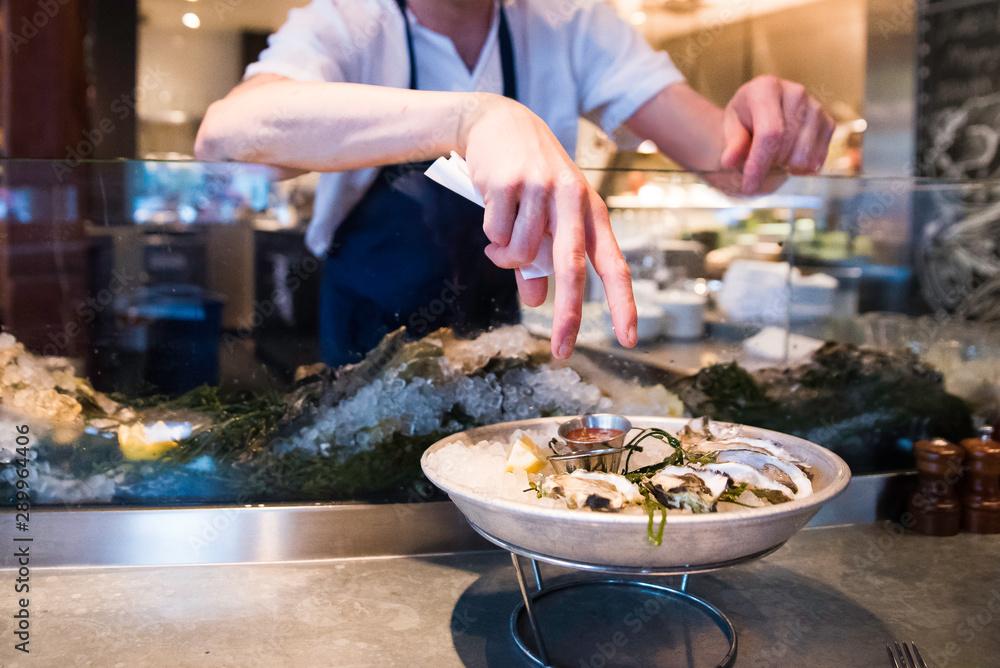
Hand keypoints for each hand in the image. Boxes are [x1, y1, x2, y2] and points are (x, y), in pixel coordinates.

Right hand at [460, 95, 636, 358]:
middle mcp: (573, 200)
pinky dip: (490, 235)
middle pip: (573, 267)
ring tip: (499, 242)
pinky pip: (496, 233)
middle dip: (570, 314)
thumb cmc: (527, 176)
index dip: (623, 303)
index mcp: (592, 210)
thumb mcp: (544, 216)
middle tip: (563, 350)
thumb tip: (535, 301)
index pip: (615, 263)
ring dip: (505, 258)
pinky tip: (492, 210)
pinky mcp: (510, 182)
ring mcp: (542, 189)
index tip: (629, 339)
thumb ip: (540, 261)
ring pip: (522, 252)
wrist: (497, 122)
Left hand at [720, 75, 834, 193]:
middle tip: (757, 163)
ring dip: (784, 166)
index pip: (769, 133)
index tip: (749, 187)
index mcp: (766, 88)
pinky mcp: (828, 122)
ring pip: (803, 156)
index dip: (759, 164)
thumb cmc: (745, 119)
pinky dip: (800, 167)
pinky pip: (817, 159)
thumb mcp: (731, 128)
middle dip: (768, 166)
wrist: (762, 110)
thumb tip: (729, 162)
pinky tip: (788, 158)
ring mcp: (816, 107)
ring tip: (773, 156)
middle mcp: (795, 93)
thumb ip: (732, 145)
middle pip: (786, 147)